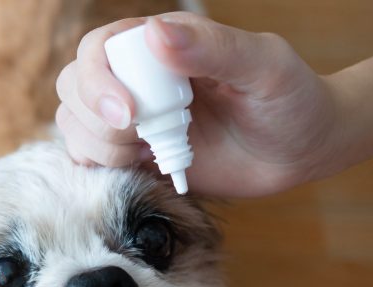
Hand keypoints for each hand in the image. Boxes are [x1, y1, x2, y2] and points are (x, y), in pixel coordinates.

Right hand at [56, 12, 338, 196]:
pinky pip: (85, 158)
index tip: (129, 115)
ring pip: (73, 124)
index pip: (97, 48)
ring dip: (101, 148)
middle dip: (97, 121)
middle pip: (74, 86)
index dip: (99, 82)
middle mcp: (134, 75)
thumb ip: (212, 47)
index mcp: (159, 43)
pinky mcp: (129, 153)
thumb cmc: (289, 99)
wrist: (300, 149)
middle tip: (143, 140)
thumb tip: (156, 32)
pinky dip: (101, 169)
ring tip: (151, 153)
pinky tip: (145, 167)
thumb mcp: (263, 66)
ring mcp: (128, 116)